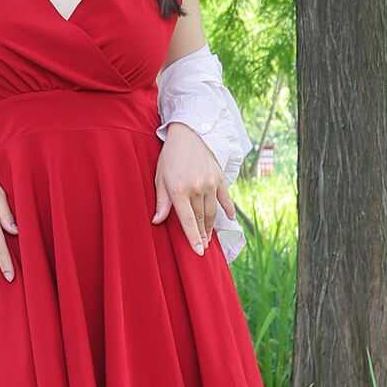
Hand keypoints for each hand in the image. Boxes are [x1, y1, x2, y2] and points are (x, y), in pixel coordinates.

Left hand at [153, 123, 234, 255]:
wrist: (187, 134)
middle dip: (202, 235)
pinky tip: (229, 219)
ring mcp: (210, 183)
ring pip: (212, 211)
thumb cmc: (170, 157)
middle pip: (201, 219)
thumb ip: (161, 201)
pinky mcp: (219, 177)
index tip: (198, 252)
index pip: (188, 221)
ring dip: (211, 226)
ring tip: (209, 237)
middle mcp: (196, 188)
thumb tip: (157, 221)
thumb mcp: (160, 178)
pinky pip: (225, 198)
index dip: (193, 238)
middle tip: (203, 246)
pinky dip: (228, 209)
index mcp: (179, 190)